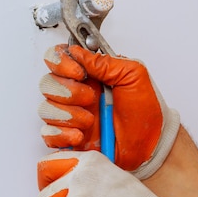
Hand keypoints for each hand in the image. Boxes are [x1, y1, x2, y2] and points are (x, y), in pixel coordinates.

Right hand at [38, 44, 179, 178]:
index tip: (79, 73)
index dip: (60, 62)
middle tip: (91, 99)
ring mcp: (68, 115)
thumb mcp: (133, 75)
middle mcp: (73, 92)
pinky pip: (48, 134)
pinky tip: (80, 136)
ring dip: (68, 115)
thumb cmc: (145, 111)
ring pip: (46, 109)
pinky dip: (61, 135)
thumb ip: (105, 61)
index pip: (56, 58)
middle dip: (68, 92)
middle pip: (47, 83)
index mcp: (87, 74)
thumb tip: (78, 51)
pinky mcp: (66, 138)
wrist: (151, 144)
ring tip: (90, 121)